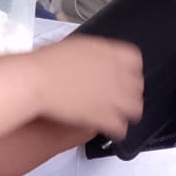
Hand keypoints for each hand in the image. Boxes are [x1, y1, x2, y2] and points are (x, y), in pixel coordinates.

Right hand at [27, 36, 143, 140]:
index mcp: (115, 54)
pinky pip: (120, 128)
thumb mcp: (78, 46)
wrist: (38, 80)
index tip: (120, 75)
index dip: (127, 71)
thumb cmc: (49, 62)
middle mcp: (121, 75)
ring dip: (124, 111)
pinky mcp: (106, 118)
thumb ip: (96, 55)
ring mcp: (116, 98)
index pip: (134, 62)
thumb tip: (98, 59)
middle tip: (114, 96)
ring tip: (112, 114)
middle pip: (136, 87)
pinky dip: (114, 129)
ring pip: (134, 109)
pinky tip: (105, 127)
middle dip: (126, 92)